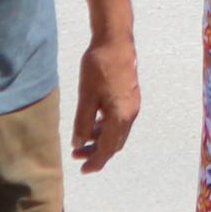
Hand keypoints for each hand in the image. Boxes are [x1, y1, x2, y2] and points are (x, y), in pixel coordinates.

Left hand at [68, 28, 140, 173]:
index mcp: (120, 116)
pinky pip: (120, 121)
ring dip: (101, 140)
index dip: (96, 161)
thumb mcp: (86, 97)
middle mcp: (130, 113)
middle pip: (116, 143)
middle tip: (78, 157)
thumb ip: (83, 123)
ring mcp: (133, 104)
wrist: (115, 41)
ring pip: (118, 132)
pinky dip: (106, 128)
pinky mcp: (130, 96)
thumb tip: (79, 143)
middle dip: (98, 153)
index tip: (83, 170)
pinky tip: (93, 123)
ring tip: (82, 141)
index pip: (108, 148)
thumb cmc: (98, 67)